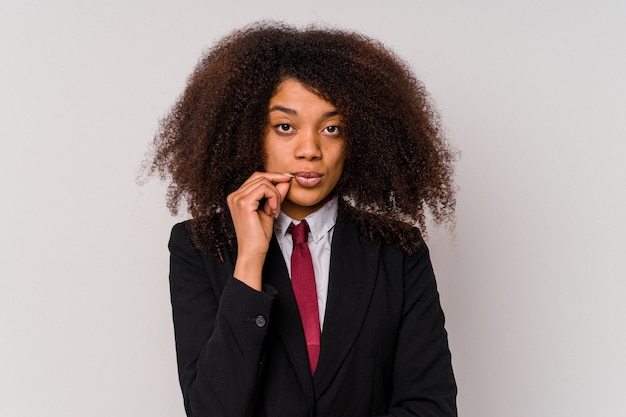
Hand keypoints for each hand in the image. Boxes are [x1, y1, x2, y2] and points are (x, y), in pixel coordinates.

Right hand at [227, 172, 291, 289]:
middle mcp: (234, 195)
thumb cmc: (259, 235)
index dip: (273, 177)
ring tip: (275, 210)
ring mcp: (237, 198)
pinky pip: (264, 189)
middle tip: (282, 199)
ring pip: (264, 182)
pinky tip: (273, 211)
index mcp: (237, 197)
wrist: (253, 251)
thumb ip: (276, 194)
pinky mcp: (244, 203)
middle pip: (259, 176)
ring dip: (275, 195)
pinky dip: (274, 198)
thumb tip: (285, 180)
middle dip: (276, 184)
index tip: (287, 180)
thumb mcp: (270, 209)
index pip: (256, 177)